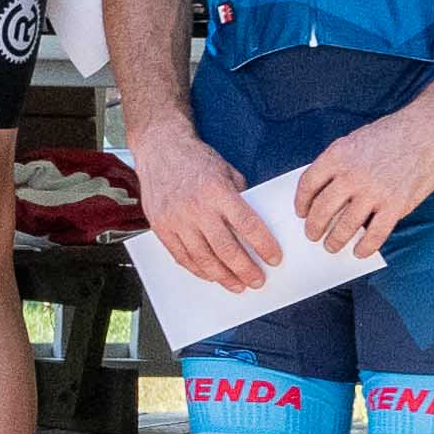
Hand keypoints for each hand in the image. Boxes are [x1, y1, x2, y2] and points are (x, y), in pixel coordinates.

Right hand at [131, 118, 279, 291]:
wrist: (159, 149)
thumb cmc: (196, 159)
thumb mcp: (226, 171)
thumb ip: (239, 198)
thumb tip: (252, 226)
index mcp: (217, 191)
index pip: (247, 225)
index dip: (264, 246)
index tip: (274, 258)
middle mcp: (196, 207)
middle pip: (226, 249)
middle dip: (246, 269)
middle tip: (258, 280)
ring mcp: (176, 219)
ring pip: (203, 259)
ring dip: (223, 276)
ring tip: (237, 285)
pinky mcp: (161, 227)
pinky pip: (181, 257)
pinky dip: (198, 270)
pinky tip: (211, 275)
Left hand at [294, 105, 433, 259]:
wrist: (430, 129)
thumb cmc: (392, 134)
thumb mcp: (355, 140)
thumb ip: (338, 164)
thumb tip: (326, 192)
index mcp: (337, 155)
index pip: (308, 184)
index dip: (301, 202)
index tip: (301, 213)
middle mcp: (351, 175)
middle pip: (322, 209)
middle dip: (314, 227)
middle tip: (312, 235)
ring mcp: (373, 192)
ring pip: (345, 226)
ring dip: (335, 240)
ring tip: (331, 246)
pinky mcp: (396, 205)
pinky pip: (374, 234)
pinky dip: (364, 247)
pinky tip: (360, 252)